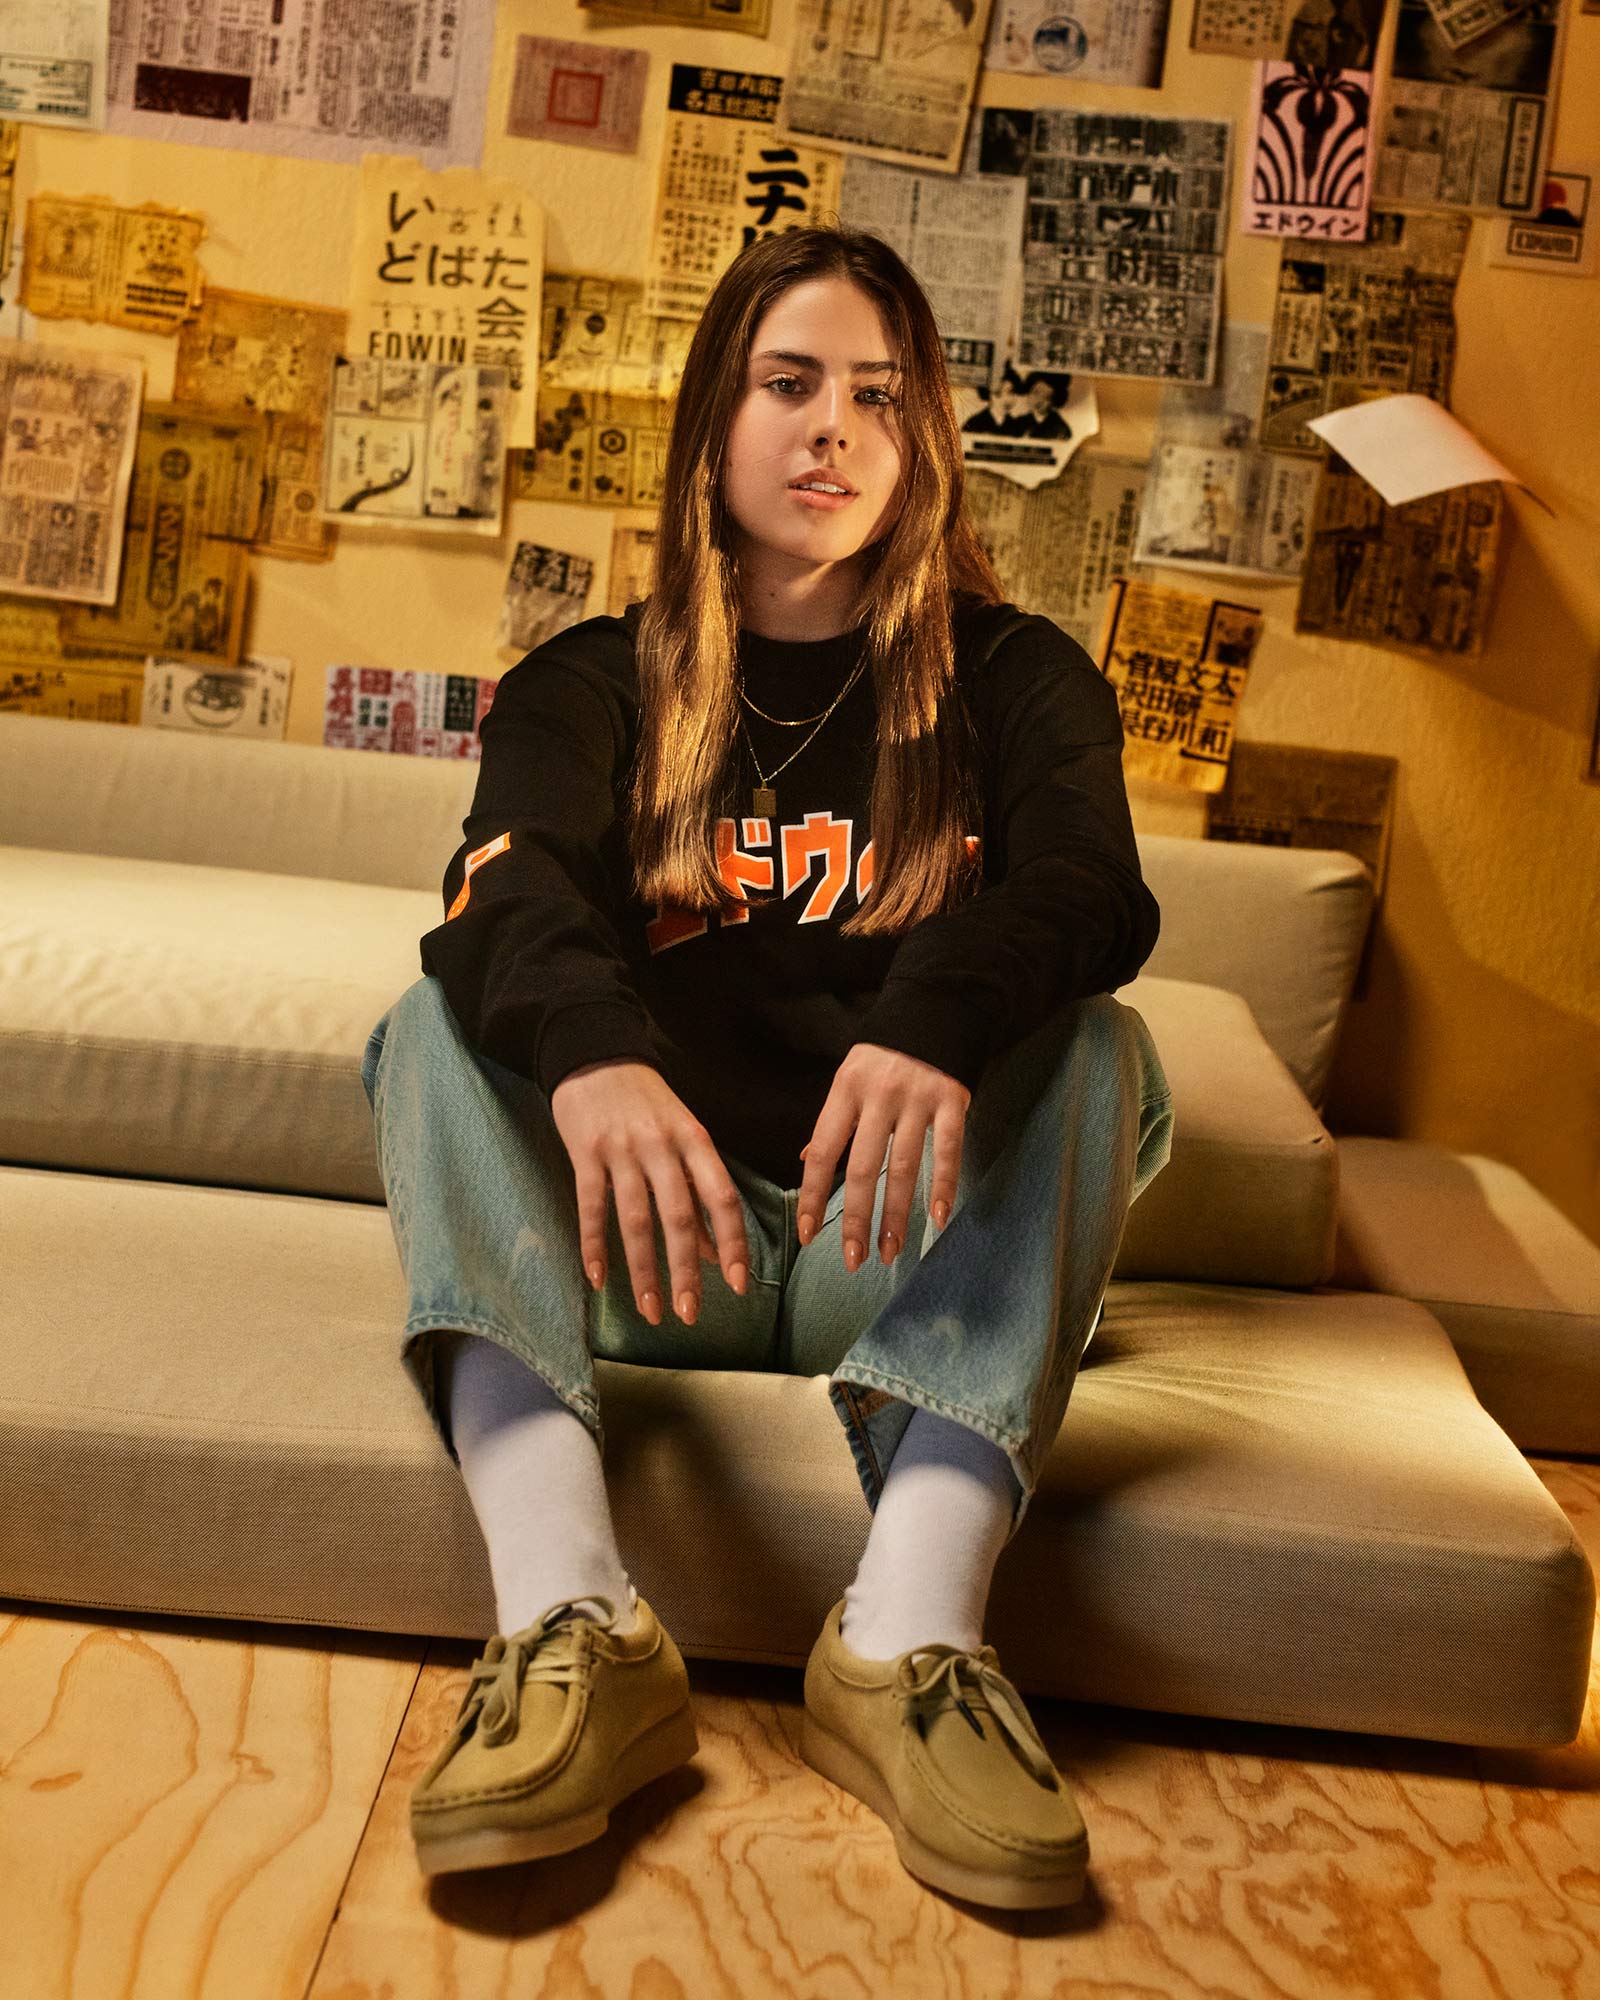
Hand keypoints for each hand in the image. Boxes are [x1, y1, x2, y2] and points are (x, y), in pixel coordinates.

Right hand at [550, 1059, 749, 1327]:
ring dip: (644, 1270)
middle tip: (690, 1314)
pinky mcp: (584, 1154)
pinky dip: (595, 1246)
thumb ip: (696, 1192)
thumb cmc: (647, 1103)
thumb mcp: (682, 1136)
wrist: (595, 1054)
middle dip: (686, 1272)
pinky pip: (591, 1208)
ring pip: (635, 1220)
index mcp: (695, 1140)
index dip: (732, 1243)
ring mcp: (622, 1150)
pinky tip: (599, 1279)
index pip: (721, 1198)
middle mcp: (662, 1147)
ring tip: (651, 1310)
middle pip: (679, 1217)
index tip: (738, 1284)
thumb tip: (711, 1251)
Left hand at [796, 1043, 968, 1272]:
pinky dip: (944, 1187)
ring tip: (889, 1253)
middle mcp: (879, 1095)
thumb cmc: (887, 1051)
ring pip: (904, 1167)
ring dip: (896, 1216)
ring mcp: (917, 1097)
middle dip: (856, 1219)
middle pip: (863, 1167)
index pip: (823, 1150)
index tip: (808, 1234)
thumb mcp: (851, 1076)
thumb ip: (834, 1119)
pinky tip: (937, 1220)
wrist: (938, 1004)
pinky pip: (948, 1151)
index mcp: (846, 1089)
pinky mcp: (952, 1099)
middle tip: (852, 1259)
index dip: (814, 1194)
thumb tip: (806, 1161)